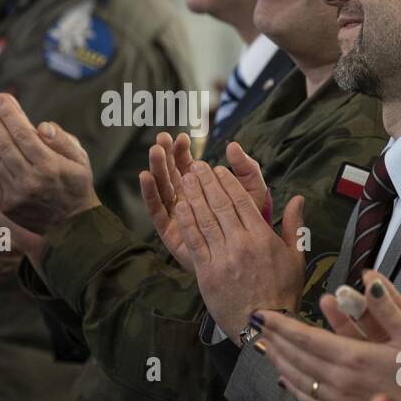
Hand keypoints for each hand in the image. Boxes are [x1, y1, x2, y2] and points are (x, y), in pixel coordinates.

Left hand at [0, 92, 101, 234]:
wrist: (71, 225)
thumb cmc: (75, 184)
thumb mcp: (80, 159)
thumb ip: (63, 140)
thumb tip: (42, 126)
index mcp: (51, 167)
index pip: (23, 134)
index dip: (8, 113)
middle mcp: (31, 181)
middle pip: (3, 143)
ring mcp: (15, 195)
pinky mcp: (4, 205)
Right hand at [139, 137, 270, 272]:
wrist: (253, 263)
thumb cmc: (254, 227)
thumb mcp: (254, 193)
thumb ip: (246, 169)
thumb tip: (232, 146)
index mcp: (203, 189)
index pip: (188, 164)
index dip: (183, 150)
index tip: (183, 137)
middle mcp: (186, 200)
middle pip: (171, 173)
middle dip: (166, 154)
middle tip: (162, 138)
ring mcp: (176, 215)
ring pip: (162, 188)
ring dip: (157, 168)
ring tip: (155, 151)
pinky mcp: (169, 232)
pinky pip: (156, 211)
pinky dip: (149, 193)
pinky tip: (146, 176)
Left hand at [174, 160, 305, 339]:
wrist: (264, 326)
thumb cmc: (283, 293)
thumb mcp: (296, 258)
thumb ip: (294, 225)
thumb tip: (298, 198)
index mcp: (263, 238)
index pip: (242, 202)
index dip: (228, 183)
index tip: (219, 169)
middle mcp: (241, 244)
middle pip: (220, 205)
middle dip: (207, 182)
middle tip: (196, 166)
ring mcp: (222, 258)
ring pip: (204, 219)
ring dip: (193, 196)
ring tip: (185, 178)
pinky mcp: (206, 273)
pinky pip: (194, 241)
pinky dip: (186, 222)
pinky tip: (179, 207)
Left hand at [254, 269, 400, 400]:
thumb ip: (387, 305)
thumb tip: (368, 277)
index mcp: (352, 356)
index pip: (304, 338)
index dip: (279, 325)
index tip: (260, 314)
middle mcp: (339, 380)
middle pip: (295, 357)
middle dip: (274, 340)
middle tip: (256, 326)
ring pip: (297, 380)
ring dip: (279, 362)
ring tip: (265, 347)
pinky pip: (308, 400)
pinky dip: (292, 387)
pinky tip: (285, 379)